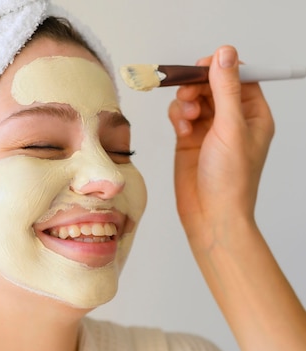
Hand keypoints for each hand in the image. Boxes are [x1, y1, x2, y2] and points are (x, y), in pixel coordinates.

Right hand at [168, 45, 273, 250]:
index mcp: (254, 115)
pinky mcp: (189, 141)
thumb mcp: (231, 128)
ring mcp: (210, 131)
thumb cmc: (230, 181)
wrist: (211, 215)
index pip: (239, 77)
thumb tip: (225, 53)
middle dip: (198, 84)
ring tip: (187, 116)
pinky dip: (178, 115)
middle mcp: (233, 121)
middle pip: (213, 84)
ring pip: (195, 97)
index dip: (220, 68)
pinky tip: (181, 128)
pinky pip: (181, 114)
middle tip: (189, 93)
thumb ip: (226, 89)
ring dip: (187, 100)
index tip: (203, 66)